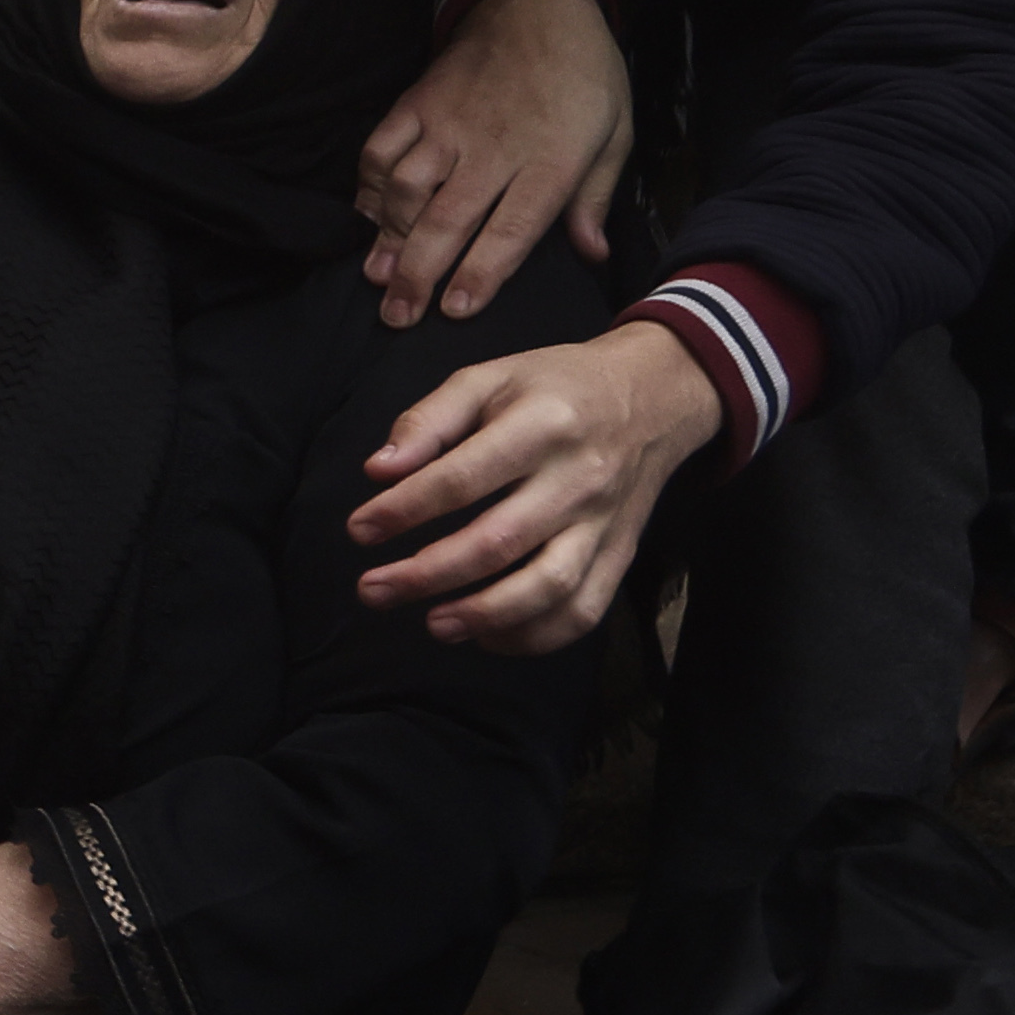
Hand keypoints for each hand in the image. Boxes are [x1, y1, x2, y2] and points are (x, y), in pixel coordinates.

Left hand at [347, 317, 714, 648]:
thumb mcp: (489, 378)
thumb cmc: (556, 385)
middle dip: (427, 574)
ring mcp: (604, 522)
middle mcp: (579, 478)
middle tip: (373, 589)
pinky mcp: (622, 553)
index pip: (463, 479)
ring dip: (484, 615)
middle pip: (499, 542)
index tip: (359, 530)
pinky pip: (584, 610)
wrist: (655, 394)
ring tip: (433, 624)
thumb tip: (377, 470)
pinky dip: (534, 636)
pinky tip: (487, 636)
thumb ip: (429, 420)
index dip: (404, 509)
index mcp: (543, 424)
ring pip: (549, 586)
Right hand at [356, 0, 631, 322]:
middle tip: (398, 316)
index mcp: (549, 161)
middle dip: (419, 275)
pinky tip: (369, 218)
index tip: (454, 310)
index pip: (510, 229)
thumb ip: (594, 198)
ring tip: (377, 276)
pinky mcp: (418, 104)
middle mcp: (494, 148)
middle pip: (447, 220)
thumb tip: (592, 255)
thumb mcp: (615, 133)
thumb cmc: (583, 75)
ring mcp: (448, 125)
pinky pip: (382, 150)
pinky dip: (370, 187)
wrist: (537, 3)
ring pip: (407, 190)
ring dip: (389, 238)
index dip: (479, 273)